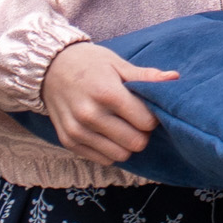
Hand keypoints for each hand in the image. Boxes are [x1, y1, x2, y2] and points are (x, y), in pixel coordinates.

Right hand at [39, 37, 178, 160]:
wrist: (47, 69)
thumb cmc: (88, 64)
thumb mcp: (117, 64)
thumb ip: (145, 76)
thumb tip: (174, 78)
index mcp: (106, 94)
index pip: (146, 122)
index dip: (152, 117)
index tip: (147, 109)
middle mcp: (90, 115)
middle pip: (136, 142)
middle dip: (142, 133)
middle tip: (137, 120)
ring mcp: (77, 131)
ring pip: (120, 155)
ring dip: (127, 144)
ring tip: (123, 127)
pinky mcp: (68, 141)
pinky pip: (102, 159)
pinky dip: (110, 150)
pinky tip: (108, 133)